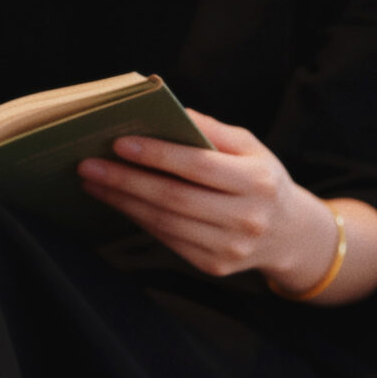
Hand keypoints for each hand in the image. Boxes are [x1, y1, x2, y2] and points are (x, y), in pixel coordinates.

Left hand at [77, 110, 331, 282]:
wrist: (288, 234)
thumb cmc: (260, 180)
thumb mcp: (249, 147)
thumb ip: (210, 130)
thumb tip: (167, 111)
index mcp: (257, 182)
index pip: (197, 166)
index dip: (156, 155)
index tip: (119, 143)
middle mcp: (246, 218)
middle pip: (174, 198)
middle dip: (126, 180)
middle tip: (89, 165)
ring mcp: (230, 247)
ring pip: (164, 223)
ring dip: (122, 202)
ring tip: (94, 182)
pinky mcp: (214, 266)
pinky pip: (167, 240)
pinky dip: (137, 219)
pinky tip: (117, 201)